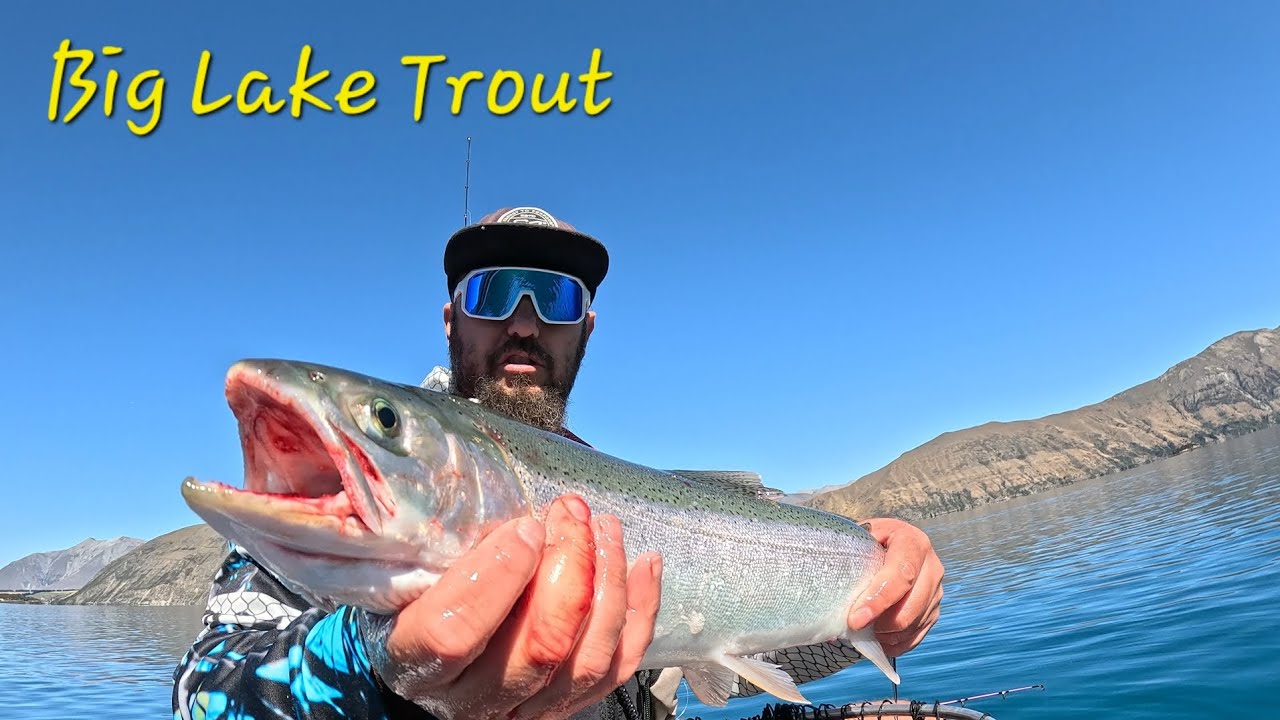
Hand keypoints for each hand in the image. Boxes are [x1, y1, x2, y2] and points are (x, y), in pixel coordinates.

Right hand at [360, 495, 663, 719]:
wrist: (429, 649)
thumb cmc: (416, 596)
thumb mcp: (405, 572)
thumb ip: (435, 548)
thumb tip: (496, 504)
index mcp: (415, 662)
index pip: (453, 633)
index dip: (496, 577)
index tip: (525, 526)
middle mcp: (469, 699)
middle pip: (539, 648)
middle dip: (570, 568)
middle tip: (571, 512)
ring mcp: (524, 708)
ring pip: (586, 661)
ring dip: (608, 585)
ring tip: (605, 527)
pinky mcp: (565, 706)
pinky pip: (616, 668)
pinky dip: (639, 613)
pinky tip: (644, 563)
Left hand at [847, 518, 943, 656]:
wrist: (892, 541)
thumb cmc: (871, 539)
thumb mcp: (862, 536)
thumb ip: (852, 555)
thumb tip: (832, 590)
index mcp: (914, 543)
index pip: (900, 576)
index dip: (878, 600)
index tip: (855, 619)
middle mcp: (932, 568)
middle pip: (910, 607)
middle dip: (879, 623)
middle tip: (852, 627)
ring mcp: (936, 592)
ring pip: (912, 625)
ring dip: (885, 634)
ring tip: (861, 630)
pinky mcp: (933, 611)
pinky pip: (915, 636)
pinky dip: (894, 643)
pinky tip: (875, 640)